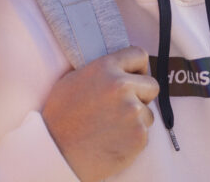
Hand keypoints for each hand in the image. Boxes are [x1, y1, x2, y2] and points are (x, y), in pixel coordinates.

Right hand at [42, 46, 158, 181]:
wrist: (57, 153)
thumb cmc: (60, 117)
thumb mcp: (72, 80)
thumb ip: (99, 71)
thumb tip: (115, 68)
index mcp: (105, 68)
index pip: (139, 55)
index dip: (138, 68)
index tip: (134, 78)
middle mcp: (122, 87)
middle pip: (152, 85)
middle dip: (142, 95)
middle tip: (124, 107)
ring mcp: (133, 112)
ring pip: (148, 113)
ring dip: (136, 120)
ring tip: (112, 128)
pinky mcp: (139, 136)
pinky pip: (144, 134)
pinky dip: (132, 139)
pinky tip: (113, 141)